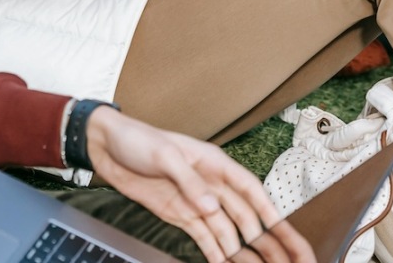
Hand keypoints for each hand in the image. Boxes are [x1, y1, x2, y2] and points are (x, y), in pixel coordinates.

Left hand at [87, 108, 314, 262]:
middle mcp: (211, 185)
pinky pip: (204, 237)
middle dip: (265, 237)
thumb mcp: (165, 156)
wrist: (107, 147)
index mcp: (215, 164)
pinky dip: (216, 253)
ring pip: (228, 231)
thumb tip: (213, 207)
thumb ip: (190, 182)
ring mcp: (197, 202)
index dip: (269, 211)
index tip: (284, 231)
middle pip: (245, 216)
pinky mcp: (181, 215)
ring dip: (243, 250)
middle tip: (283, 258)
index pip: (250, 190)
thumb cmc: (138, 140)